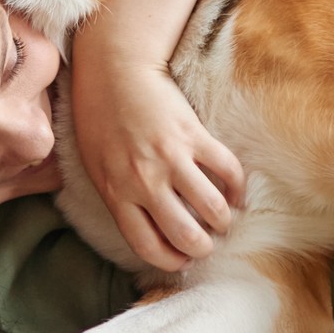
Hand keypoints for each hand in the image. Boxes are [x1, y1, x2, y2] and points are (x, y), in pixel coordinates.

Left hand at [70, 57, 245, 272]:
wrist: (114, 70)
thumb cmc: (99, 119)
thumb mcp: (96, 166)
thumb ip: (120, 196)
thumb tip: (147, 225)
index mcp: (116, 193)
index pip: (148, 246)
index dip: (171, 261)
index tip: (182, 261)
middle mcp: (144, 181)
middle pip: (185, 235)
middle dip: (202, 248)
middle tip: (208, 243)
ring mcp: (171, 158)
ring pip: (212, 208)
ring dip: (223, 221)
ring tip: (223, 219)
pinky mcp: (193, 135)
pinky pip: (227, 170)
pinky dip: (237, 187)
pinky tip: (237, 193)